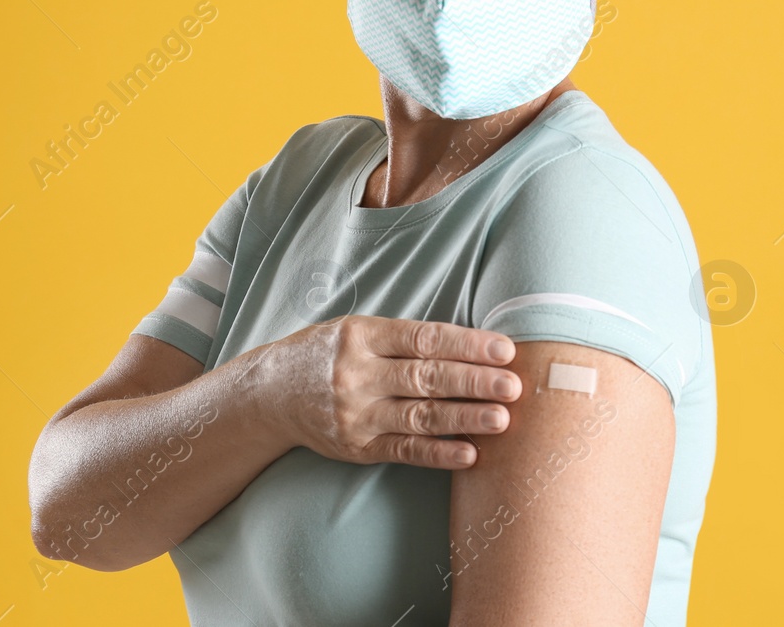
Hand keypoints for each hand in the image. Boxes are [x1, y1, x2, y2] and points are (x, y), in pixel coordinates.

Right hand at [240, 315, 521, 468]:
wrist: (270, 395)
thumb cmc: (327, 354)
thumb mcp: (357, 330)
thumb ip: (404, 337)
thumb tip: (472, 343)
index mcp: (361, 336)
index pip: (424, 339)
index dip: (466, 344)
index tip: (504, 350)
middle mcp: (357, 374)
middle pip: (426, 377)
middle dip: (474, 381)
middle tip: (514, 385)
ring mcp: (356, 414)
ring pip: (420, 416)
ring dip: (465, 419)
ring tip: (502, 419)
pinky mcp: (357, 448)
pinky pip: (405, 451)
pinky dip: (439, 454)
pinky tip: (469, 454)